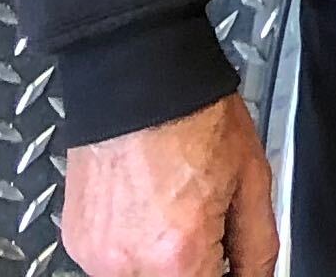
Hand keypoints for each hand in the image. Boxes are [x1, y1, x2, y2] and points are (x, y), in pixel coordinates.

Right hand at [63, 92, 273, 276]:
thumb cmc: (194, 116)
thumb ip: (257, 246)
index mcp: (178, 255)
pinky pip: (114, 263)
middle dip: (194, 267)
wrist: (137, 78)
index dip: (228, 276)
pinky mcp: (77, 241)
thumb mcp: (251, 179)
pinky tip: (149, 207)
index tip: (230, 262)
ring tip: (174, 211)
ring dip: (163, 262)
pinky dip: (135, 246)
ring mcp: (97, 256)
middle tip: (206, 228)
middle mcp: (130, 263)